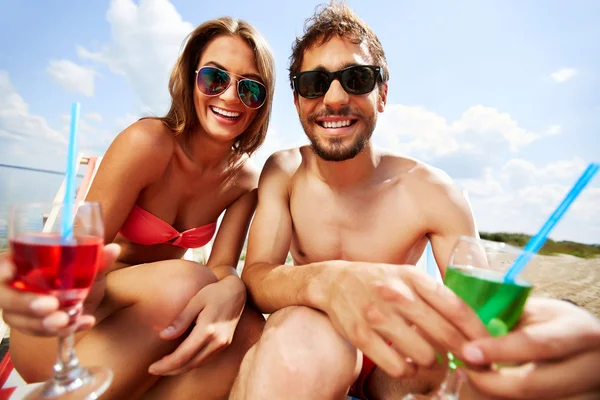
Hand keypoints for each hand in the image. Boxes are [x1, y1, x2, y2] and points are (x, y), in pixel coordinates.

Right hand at [0, 243, 119, 335]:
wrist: (84, 299)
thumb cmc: (77, 275)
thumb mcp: (87, 267)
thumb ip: (96, 259)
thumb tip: (113, 249)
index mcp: (21, 262)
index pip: (2, 264)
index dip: (2, 269)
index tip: (10, 271)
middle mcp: (14, 285)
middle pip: (6, 297)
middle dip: (26, 303)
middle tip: (51, 306)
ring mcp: (18, 308)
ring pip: (19, 319)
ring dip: (43, 324)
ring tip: (68, 321)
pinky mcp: (30, 326)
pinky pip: (38, 332)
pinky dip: (61, 331)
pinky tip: (84, 323)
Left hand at [148, 275, 245, 374]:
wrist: (238, 291)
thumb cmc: (214, 292)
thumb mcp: (195, 301)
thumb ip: (180, 320)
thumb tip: (163, 336)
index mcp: (208, 330)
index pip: (183, 355)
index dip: (166, 364)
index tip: (151, 367)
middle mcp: (217, 341)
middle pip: (190, 364)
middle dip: (170, 370)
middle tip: (153, 370)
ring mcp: (223, 344)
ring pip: (198, 364)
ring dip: (180, 368)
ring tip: (164, 367)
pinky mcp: (225, 343)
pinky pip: (205, 359)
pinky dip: (191, 362)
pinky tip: (181, 359)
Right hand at [319, 261, 488, 378]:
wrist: (333, 281)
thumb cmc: (379, 281)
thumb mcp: (408, 277)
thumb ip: (436, 294)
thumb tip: (474, 321)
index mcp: (414, 277)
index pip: (457, 307)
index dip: (479, 332)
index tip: (491, 347)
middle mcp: (397, 295)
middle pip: (445, 335)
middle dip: (466, 355)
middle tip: (474, 365)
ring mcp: (378, 315)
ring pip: (424, 356)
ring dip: (432, 362)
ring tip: (430, 359)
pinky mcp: (361, 335)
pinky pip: (398, 366)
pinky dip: (408, 370)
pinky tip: (407, 364)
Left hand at [463, 298, 599, 398]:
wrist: (587, 347)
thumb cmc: (552, 325)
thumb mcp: (537, 313)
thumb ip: (506, 314)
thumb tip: (461, 311)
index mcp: (579, 332)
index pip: (537, 343)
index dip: (500, 349)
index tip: (469, 352)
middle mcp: (591, 365)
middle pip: (535, 384)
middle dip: (493, 382)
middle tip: (465, 373)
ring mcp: (589, 392)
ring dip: (501, 395)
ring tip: (477, 381)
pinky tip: (497, 393)